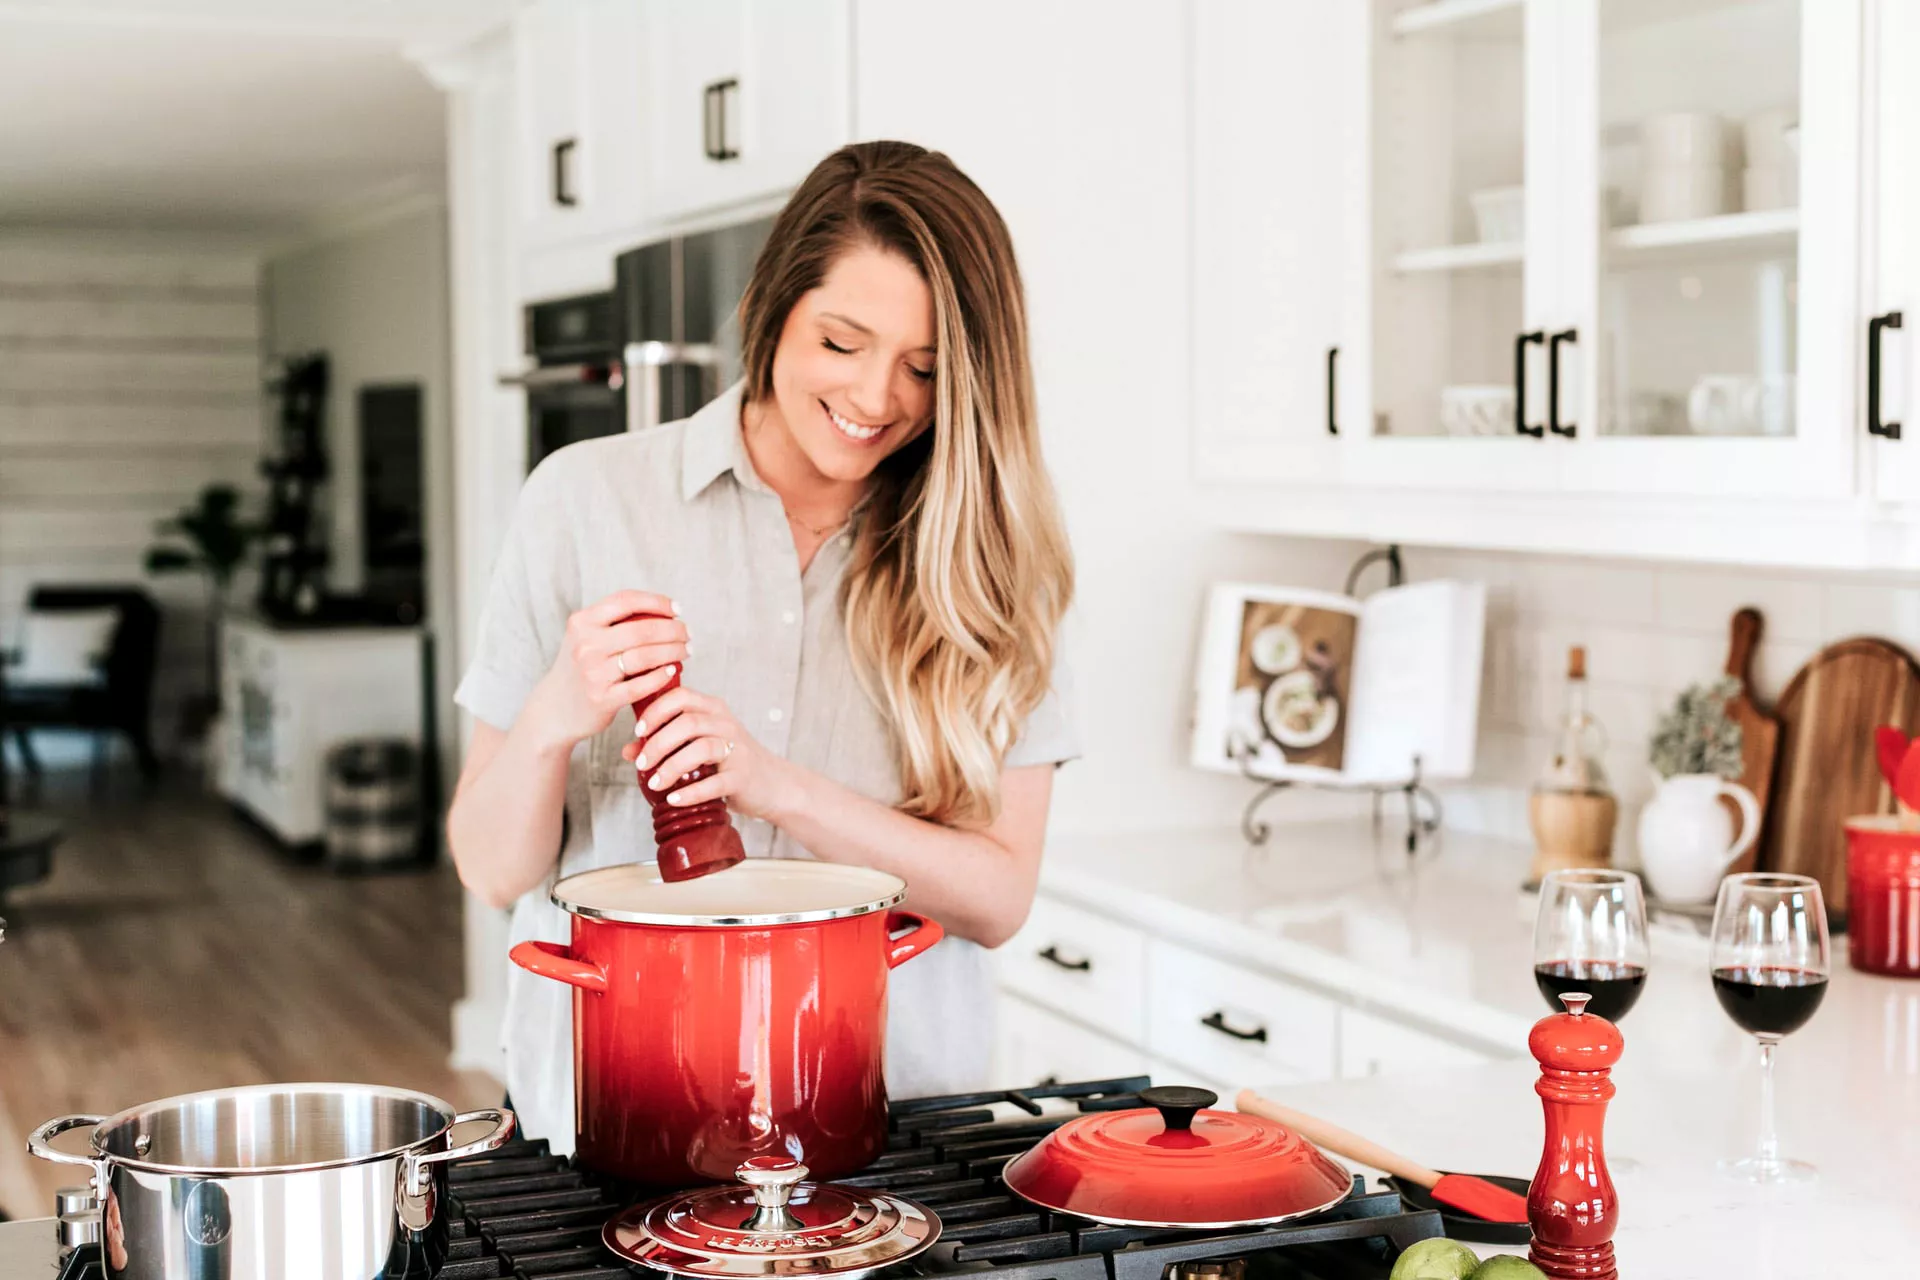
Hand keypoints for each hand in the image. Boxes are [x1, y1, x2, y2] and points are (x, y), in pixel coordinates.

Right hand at [522, 589, 688, 753]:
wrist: (555, 708)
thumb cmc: (580, 668)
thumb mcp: (584, 637)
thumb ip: (612, 622)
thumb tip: (662, 611)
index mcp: (582, 622)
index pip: (626, 601)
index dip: (656, 602)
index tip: (677, 609)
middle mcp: (585, 645)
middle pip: (641, 629)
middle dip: (672, 630)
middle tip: (688, 633)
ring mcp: (593, 673)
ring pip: (645, 656)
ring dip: (673, 651)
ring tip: (686, 651)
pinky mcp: (602, 699)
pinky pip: (641, 685)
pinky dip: (661, 676)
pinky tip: (672, 670)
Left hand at [622, 684, 799, 820]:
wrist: (772, 784)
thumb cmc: (729, 761)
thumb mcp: (698, 746)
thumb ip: (666, 744)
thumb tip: (628, 751)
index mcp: (713, 710)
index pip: (680, 696)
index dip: (656, 711)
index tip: (639, 731)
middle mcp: (726, 724)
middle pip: (687, 723)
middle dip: (658, 743)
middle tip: (641, 764)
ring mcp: (737, 750)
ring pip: (701, 749)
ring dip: (671, 767)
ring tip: (654, 784)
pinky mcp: (742, 776)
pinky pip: (715, 783)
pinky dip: (690, 792)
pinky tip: (674, 799)